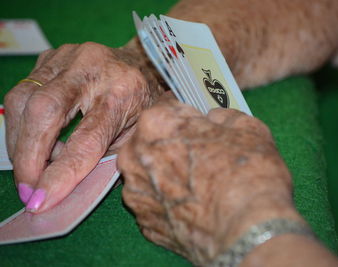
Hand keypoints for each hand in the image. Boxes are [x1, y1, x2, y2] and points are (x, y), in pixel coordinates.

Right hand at [5, 39, 164, 211]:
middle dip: (28, 156)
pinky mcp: (51, 56)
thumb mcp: (136, 134)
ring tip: (30, 166)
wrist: (140, 63)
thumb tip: (67, 190)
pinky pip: (23, 91)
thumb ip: (106, 159)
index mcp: (124, 93)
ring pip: (23, 99)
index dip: (62, 172)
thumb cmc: (141, 104)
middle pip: (45, 111)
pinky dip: (22, 122)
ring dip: (20, 141)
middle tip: (26, 189)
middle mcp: (94, 68)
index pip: (88, 138)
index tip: (41, 200)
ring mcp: (69, 57)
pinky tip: (35, 139)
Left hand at [118, 93, 302, 264]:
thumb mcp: (247, 128)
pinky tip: (193, 205)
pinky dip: (170, 201)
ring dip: (169, 173)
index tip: (199, 124)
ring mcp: (137, 193)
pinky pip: (156, 202)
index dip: (188, 115)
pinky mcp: (144, 223)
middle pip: (154, 140)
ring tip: (198, 183)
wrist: (247, 232)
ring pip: (152, 172)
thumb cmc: (247, 173)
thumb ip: (223, 116)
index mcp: (156, 123)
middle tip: (202, 155)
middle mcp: (135, 156)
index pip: (167, 107)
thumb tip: (214, 119)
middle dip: (174, 143)